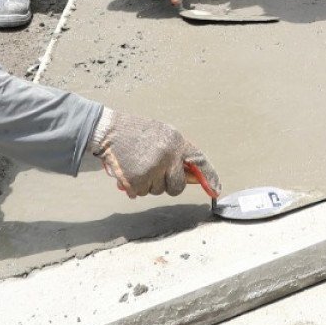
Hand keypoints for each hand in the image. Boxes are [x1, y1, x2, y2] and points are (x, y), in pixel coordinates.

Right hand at [91, 107, 217, 198]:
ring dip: (148, 184)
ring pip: (157, 191)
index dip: (209, 177)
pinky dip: (134, 187)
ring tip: (138, 165)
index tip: (216, 191)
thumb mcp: (163, 135)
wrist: (109, 131)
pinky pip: (141, 193)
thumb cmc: (136, 132)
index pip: (199, 161)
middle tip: (155, 174)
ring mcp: (153, 169)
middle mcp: (168, 156)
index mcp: (176, 142)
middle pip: (177, 187)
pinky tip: (129, 171)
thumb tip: (191, 177)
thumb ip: (177, 154)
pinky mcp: (138, 179)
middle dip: (167, 185)